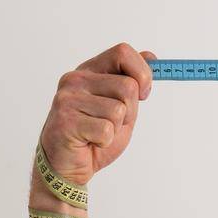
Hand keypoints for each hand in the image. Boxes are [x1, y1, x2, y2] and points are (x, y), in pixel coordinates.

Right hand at [38, 42, 156, 185]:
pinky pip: (106, 130)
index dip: (142, 73)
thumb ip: (132, 81)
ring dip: (116, 129)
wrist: (68, 165)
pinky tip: (90, 142)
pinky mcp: (66, 121)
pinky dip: (105, 141)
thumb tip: (151, 56)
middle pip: (127, 86)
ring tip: (98, 133)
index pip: (122, 52)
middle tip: (112, 123)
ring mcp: (68, 99)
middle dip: (130, 111)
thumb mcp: (119, 104)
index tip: (143, 94)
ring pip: (118, 110)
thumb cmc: (93, 135)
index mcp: (90, 71)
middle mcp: (76, 80)